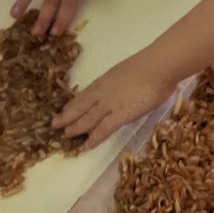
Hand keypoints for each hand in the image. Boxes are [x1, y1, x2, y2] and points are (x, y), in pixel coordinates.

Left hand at [53, 53, 171, 148]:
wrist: (158, 66)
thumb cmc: (151, 65)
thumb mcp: (129, 70)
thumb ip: (124, 80)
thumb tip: (128, 86)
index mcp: (106, 80)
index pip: (86, 94)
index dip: (74, 103)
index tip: (65, 109)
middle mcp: (103, 92)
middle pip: (81, 106)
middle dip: (68, 115)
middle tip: (55, 124)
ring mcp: (109, 105)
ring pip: (87, 118)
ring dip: (75, 127)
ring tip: (65, 135)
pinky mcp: (119, 116)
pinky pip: (103, 129)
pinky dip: (93, 139)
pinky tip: (85, 147)